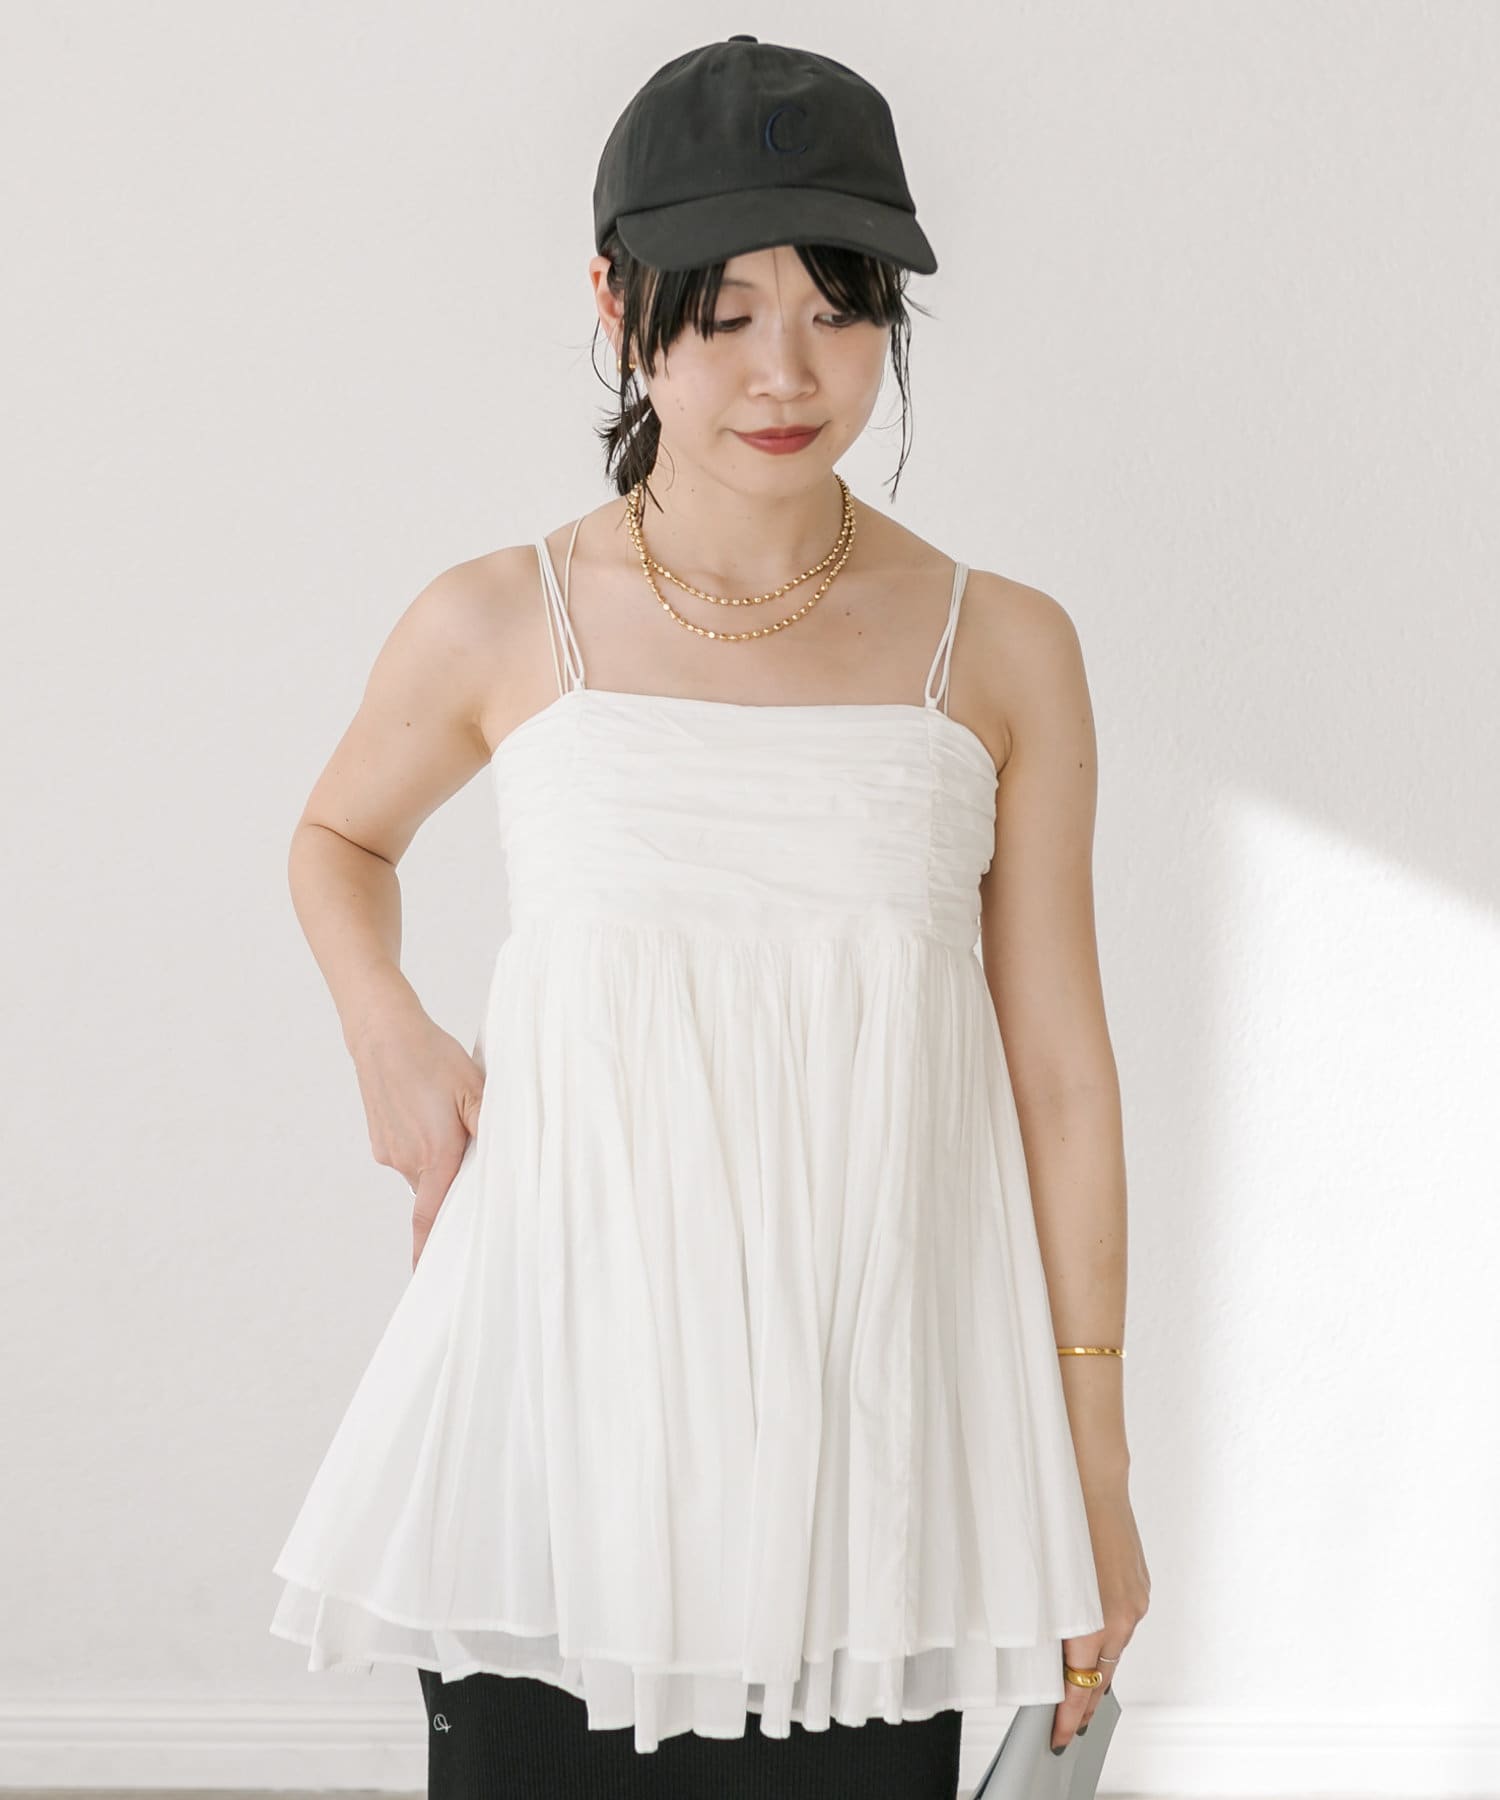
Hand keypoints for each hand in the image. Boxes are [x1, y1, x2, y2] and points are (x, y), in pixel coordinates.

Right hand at [347, 1001, 485, 1270]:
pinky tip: (433, 1114)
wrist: (381, 1032)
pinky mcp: (381, 1137)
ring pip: (423, 1172)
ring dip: (441, 1161)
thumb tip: (511, 1157)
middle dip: (453, 1192)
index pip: (431, 1218)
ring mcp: (390, 1150)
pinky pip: (409, 1154)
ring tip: (454, 1125)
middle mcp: (408, 1161)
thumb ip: (493, 1125)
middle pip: (435, 1194)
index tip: (430, 1276)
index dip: (430, 1250)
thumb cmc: (430, 1057)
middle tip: (474, 1182)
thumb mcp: (475, 1087)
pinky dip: (424, 1146)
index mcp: (435, 1155)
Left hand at [1051, 1483, 1149, 1752]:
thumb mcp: (1043, 1578)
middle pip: (1101, 1676)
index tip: (1060, 1735)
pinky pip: (1122, 1624)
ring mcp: (1135, 1600)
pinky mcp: (1140, 1584)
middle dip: (1084, 1703)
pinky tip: (1092, 1643)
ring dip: (1095, 1671)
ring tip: (1076, 1691)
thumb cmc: (1059, 1517)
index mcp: (1096, 1620)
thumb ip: (1046, 1622)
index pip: (1080, 1685)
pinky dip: (1107, 1640)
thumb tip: (1042, 1653)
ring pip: (1114, 1651)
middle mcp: (1122, 1616)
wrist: (1093, 1475)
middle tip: (1068, 1726)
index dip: (1070, 1715)